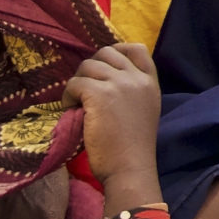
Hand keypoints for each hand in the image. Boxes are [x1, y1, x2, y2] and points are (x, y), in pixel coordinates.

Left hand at [64, 44, 162, 208]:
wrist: (130, 168)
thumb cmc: (133, 148)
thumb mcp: (144, 111)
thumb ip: (132, 92)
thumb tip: (103, 79)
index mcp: (151, 84)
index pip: (137, 49)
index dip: (117, 51)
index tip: (104, 67)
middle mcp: (137, 79)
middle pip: (107, 53)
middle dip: (91, 67)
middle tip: (85, 90)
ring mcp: (119, 84)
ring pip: (88, 65)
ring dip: (78, 82)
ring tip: (77, 103)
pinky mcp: (99, 94)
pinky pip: (75, 83)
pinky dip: (68, 96)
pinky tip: (72, 111)